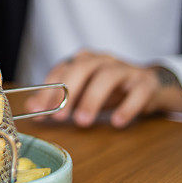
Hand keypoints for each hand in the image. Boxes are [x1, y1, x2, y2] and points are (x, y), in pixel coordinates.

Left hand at [24, 50, 181, 127]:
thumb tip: (32, 107)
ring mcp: (126, 69)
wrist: (149, 86)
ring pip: (107, 77)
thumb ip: (58, 99)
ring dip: (92, 99)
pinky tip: (117, 122)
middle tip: (58, 116)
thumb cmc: (110, 89)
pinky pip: (137, 92)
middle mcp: (103, 60)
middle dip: (68, 92)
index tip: (39, 110)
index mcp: (85, 59)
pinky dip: (127, 107)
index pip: (62, 69)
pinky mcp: (145, 83)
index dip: (49, 89)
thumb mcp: (82, 93)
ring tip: (83, 122)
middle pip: (83, 68)